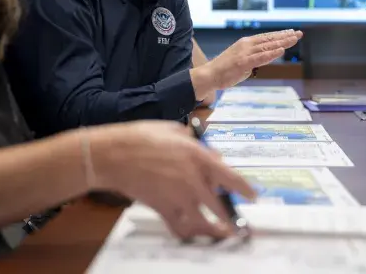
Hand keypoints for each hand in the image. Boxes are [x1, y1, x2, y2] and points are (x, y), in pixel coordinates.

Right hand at [87, 121, 255, 239]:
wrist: (112, 155)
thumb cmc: (141, 137)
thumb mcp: (174, 130)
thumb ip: (196, 143)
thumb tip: (211, 154)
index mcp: (197, 157)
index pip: (230, 177)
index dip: (245, 189)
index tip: (253, 196)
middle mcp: (192, 180)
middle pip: (220, 206)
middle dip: (231, 216)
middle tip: (239, 223)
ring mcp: (177, 197)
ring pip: (203, 222)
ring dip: (214, 231)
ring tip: (223, 234)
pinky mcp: (162, 209)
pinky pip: (180, 228)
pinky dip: (189, 234)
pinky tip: (194, 235)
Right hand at [193, 29, 302, 94]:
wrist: (210, 74)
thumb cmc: (225, 69)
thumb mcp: (243, 61)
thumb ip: (255, 58)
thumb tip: (266, 58)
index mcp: (246, 43)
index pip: (266, 37)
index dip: (279, 35)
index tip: (291, 33)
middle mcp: (247, 45)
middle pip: (270, 40)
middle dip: (285, 37)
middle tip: (299, 33)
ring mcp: (245, 53)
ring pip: (267, 46)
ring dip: (282, 42)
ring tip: (294, 39)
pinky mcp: (243, 62)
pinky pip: (260, 57)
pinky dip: (271, 53)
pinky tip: (281, 50)